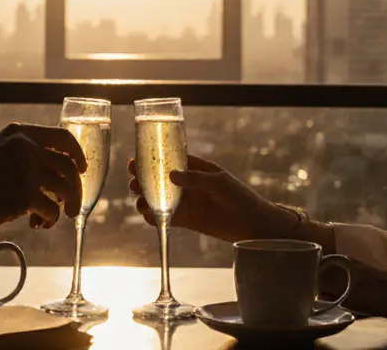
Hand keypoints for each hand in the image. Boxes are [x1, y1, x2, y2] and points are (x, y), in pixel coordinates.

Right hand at [0, 123, 86, 234]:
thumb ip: (21, 153)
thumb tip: (49, 170)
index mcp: (19, 133)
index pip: (62, 137)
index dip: (77, 154)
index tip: (82, 168)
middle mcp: (26, 148)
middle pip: (69, 166)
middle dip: (76, 188)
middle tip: (72, 205)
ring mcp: (26, 170)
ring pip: (64, 188)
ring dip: (63, 206)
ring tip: (51, 218)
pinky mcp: (24, 195)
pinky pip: (51, 209)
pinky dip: (49, 219)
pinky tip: (38, 224)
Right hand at [127, 154, 294, 243]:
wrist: (253, 224)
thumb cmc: (240, 196)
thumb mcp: (220, 182)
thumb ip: (196, 179)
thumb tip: (172, 175)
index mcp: (196, 169)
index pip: (169, 161)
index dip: (151, 161)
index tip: (135, 161)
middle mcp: (187, 184)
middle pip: (158, 180)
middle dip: (143, 181)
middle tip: (133, 183)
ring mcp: (186, 202)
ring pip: (159, 199)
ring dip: (146, 199)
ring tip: (139, 201)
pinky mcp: (187, 220)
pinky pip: (166, 218)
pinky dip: (155, 217)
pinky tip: (148, 216)